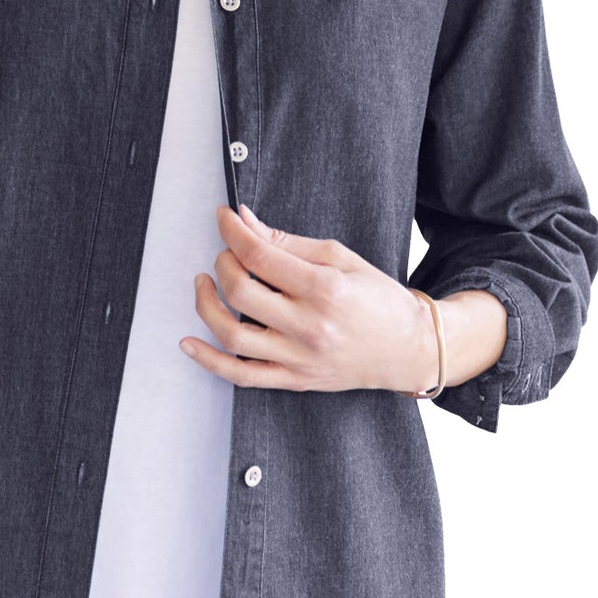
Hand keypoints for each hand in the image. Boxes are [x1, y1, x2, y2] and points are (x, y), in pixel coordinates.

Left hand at [180, 202, 437, 394]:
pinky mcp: (294, 379)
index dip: (233, 231)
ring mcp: (299, 357)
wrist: (408, 348)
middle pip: (241, 290)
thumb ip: (289, 242)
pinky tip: (190, 342)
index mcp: (325, 288)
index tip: (224, 217)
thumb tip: (245, 221)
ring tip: (205, 283)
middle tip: (226, 251)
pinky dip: (209, 361)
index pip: (260, 255)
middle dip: (223, 261)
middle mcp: (309, 326)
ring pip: (232, 334)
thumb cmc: (378, 299)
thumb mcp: (341, 258)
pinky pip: (241, 375)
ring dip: (206, 304)